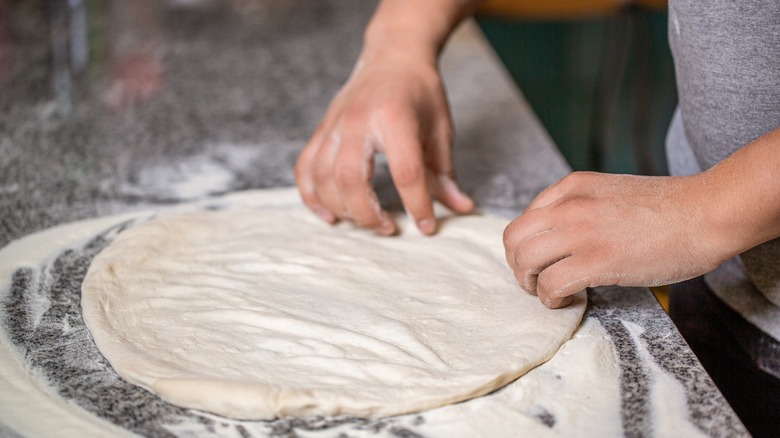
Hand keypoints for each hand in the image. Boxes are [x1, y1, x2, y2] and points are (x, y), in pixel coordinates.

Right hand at [294, 49, 473, 235]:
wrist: (393, 55)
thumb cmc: (420, 92)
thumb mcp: (441, 130)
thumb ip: (445, 173)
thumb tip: (461, 207)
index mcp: (395, 118)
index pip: (406, 172)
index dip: (417, 205)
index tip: (426, 227)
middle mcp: (358, 121)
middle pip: (350, 179)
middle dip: (368, 213)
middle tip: (388, 228)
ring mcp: (334, 125)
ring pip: (323, 177)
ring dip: (341, 208)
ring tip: (365, 221)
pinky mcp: (322, 130)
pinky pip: (305, 169)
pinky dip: (312, 196)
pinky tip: (330, 214)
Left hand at [503, 172, 724, 307]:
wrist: (705, 212)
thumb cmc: (669, 208)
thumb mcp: (612, 192)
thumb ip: (583, 207)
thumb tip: (563, 237)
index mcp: (572, 186)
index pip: (526, 217)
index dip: (528, 245)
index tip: (543, 260)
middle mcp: (568, 206)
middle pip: (513, 238)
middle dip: (518, 265)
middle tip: (536, 280)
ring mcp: (580, 232)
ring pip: (525, 261)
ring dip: (530, 283)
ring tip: (550, 292)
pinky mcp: (595, 261)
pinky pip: (550, 284)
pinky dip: (551, 299)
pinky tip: (569, 300)